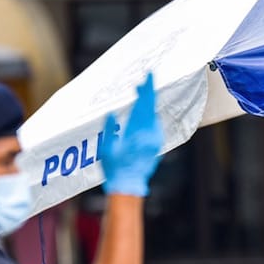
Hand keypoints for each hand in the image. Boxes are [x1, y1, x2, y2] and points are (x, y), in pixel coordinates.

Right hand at [99, 73, 163, 196]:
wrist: (129, 185)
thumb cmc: (115, 168)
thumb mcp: (106, 148)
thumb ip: (109, 129)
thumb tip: (111, 113)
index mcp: (137, 133)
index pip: (144, 106)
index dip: (146, 91)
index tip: (148, 77)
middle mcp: (149, 135)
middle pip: (150, 109)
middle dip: (147, 94)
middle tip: (144, 81)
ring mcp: (154, 141)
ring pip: (154, 117)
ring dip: (148, 105)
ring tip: (142, 95)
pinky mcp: (156, 146)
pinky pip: (155, 126)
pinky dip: (150, 116)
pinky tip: (145, 114)